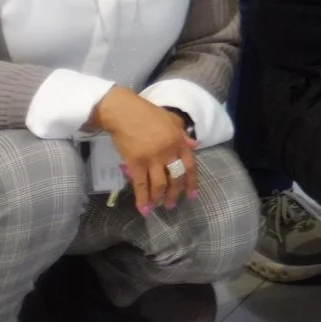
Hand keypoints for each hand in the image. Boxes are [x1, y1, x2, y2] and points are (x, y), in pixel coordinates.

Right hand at [90, 87, 196, 213]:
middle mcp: (168, 151)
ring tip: (158, 207)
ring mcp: (152, 158)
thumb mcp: (171, 120)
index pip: (190, 165)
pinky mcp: (135, 163)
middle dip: (175, 194)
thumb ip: (183, 135)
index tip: (193, 195)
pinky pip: (140, 185)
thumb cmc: (148, 114)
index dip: (192, 182)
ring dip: (160, 198)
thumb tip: (196, 145)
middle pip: (176, 177)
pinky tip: (143, 209)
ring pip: (160, 184)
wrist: (125, 112)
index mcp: (179, 141)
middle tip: (173, 205)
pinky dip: (142, 199)